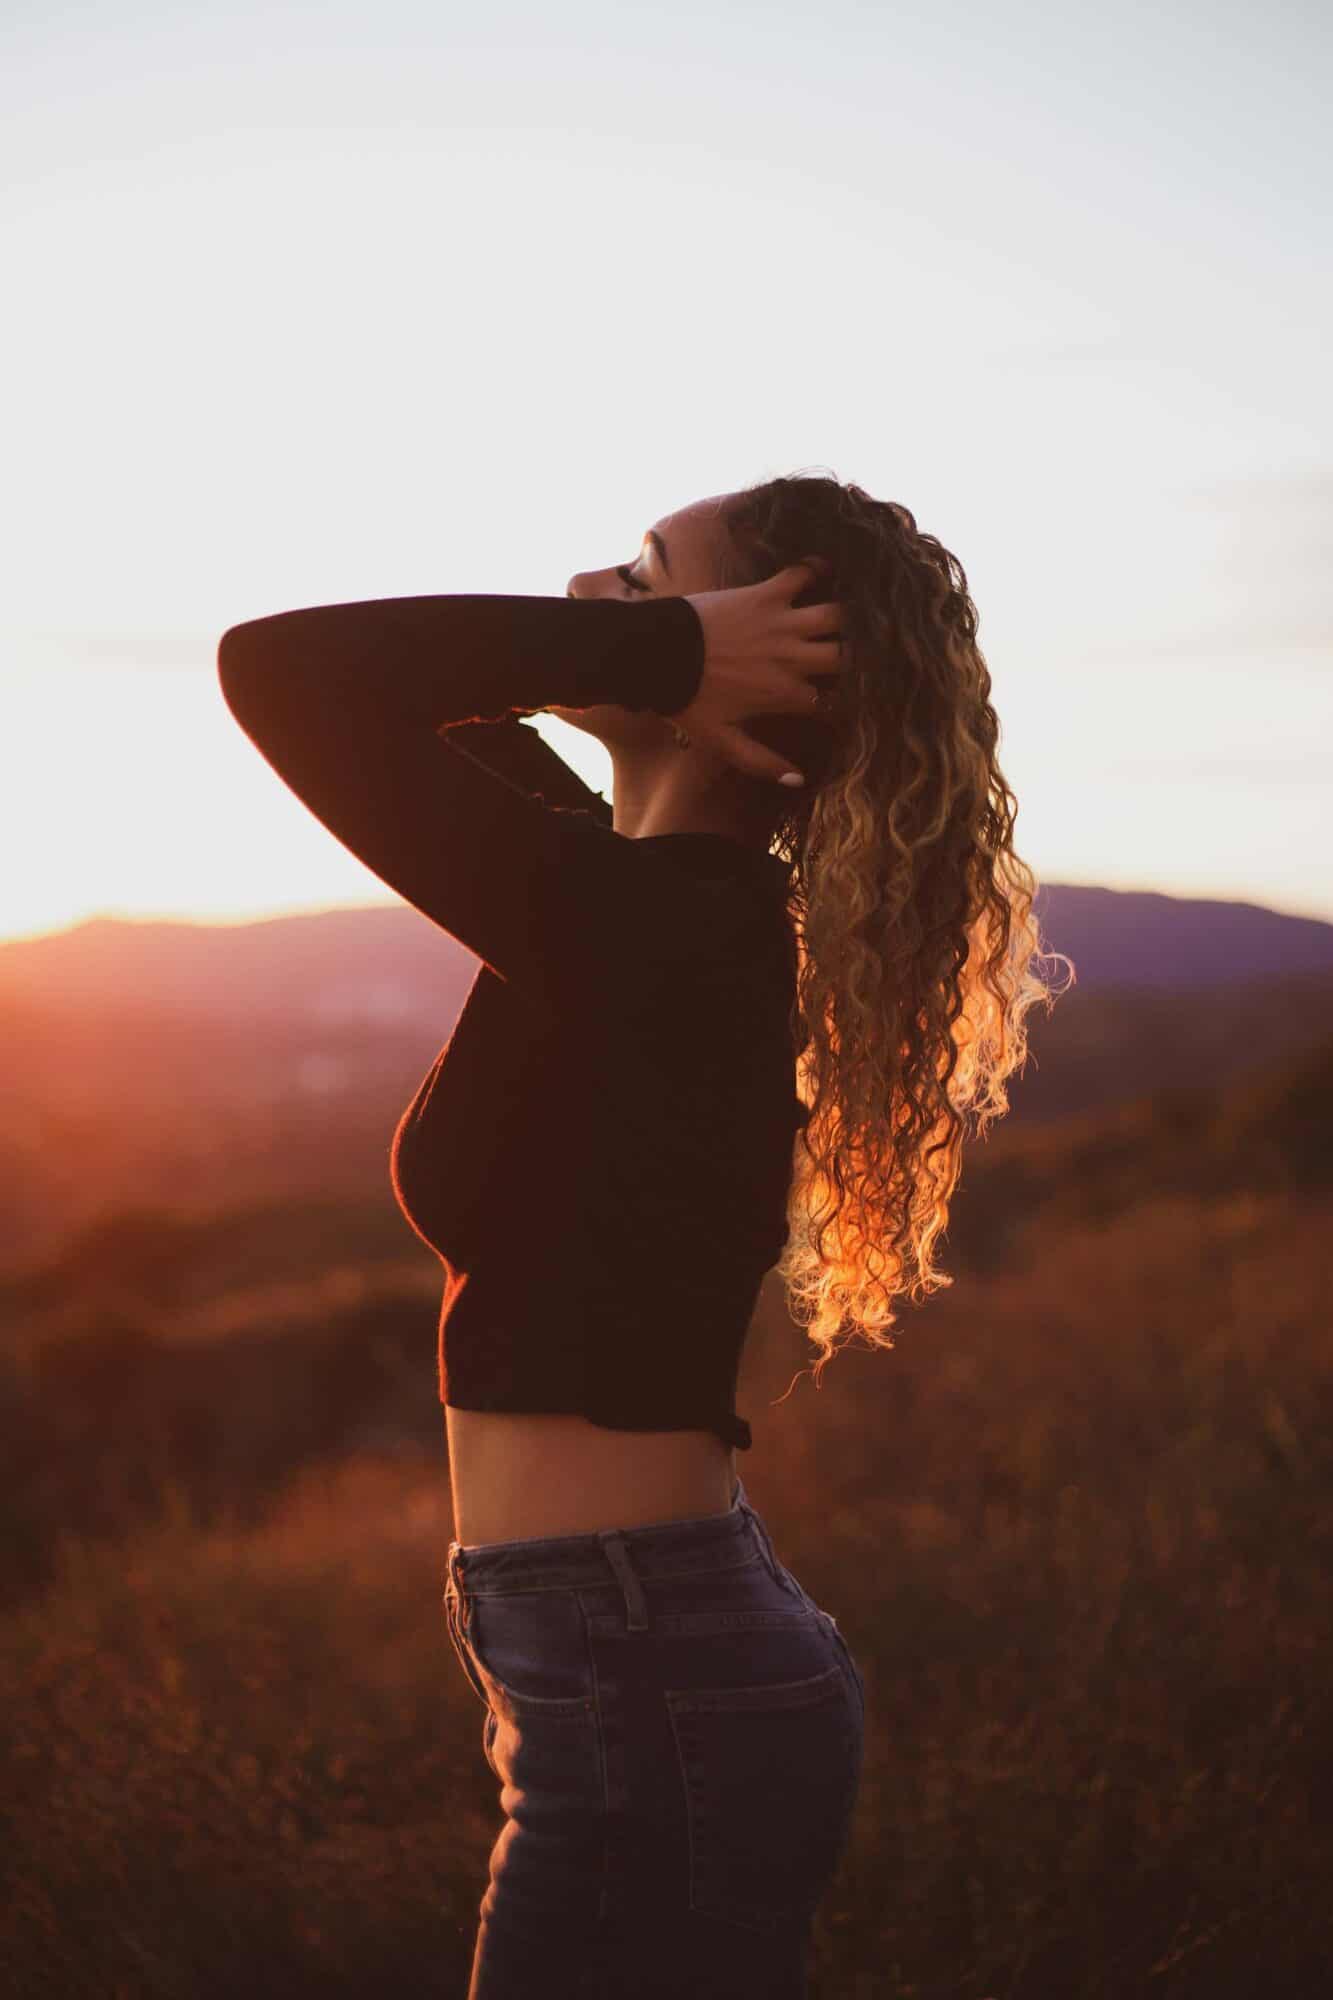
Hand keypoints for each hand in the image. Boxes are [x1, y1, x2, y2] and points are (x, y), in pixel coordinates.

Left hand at [676, 559, 842, 785]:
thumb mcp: (721, 741)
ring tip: (854, 617)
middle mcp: (791, 658)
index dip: (844, 703)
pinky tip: (824, 571)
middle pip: (847, 657)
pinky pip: (802, 574)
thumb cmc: (687, 700)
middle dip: (858, 659)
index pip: (833, 702)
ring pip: (837, 615)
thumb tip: (799, 780)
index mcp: (784, 694)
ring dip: (848, 617)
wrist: (655, 654)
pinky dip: (816, 569)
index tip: (845, 700)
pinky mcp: (765, 594)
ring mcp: (781, 624)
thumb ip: (761, 762)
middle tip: (858, 656)